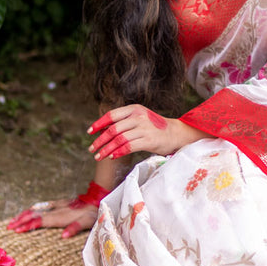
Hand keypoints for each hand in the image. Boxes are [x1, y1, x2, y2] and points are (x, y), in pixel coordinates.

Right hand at [6, 199, 97, 238]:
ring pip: (36, 209)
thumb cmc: (92, 213)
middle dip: (20, 221)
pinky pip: (40, 206)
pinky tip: (27, 213)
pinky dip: (31, 210)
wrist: (97, 198)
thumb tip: (63, 236)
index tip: (16, 230)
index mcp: (61, 216)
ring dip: (23, 215)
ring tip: (12, 221)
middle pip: (34, 215)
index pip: (40, 221)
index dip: (28, 225)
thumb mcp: (87, 222)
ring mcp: (56, 205)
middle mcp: (56, 209)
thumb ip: (75, 228)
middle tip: (8, 227)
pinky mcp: (58, 203)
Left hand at [88, 104, 206, 160]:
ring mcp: (144, 128)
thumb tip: (103, 130)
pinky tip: (112, 156)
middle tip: (92, 148)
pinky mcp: (149, 140)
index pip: (112, 115)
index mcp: (134, 109)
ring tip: (98, 156)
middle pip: (113, 129)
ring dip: (106, 149)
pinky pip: (128, 147)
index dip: (99, 123)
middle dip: (100, 140)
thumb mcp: (140, 118)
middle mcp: (138, 116)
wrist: (176, 133)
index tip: (90, 132)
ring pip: (119, 139)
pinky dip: (118, 152)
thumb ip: (125, 121)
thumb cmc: (155, 128)